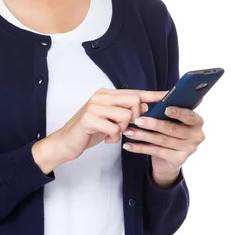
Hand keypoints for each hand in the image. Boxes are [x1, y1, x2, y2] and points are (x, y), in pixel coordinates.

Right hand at [32, 88, 167, 172]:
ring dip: (121, 129)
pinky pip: (114, 128)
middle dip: (134, 117)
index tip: (169, 94)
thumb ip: (125, 111)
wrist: (66, 142)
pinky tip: (104, 138)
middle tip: (124, 126)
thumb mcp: (111, 119)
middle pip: (133, 101)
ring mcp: (94, 106)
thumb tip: (145, 107)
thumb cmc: (90, 131)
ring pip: (125, 116)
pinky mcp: (89, 119)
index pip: (134, 92)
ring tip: (111, 133)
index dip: (153, 94)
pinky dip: (112, 137)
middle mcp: (100, 96)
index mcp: (106, 94)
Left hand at [122, 106, 204, 184]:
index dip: (178, 112)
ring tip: (128, 131)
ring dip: (143, 135)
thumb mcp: (172, 119)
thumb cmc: (170, 131)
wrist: (169, 158)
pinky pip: (156, 151)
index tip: (165, 108)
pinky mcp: (177, 160)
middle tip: (137, 120)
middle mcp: (196, 136)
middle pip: (173, 129)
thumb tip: (164, 94)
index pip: (190, 116)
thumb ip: (170, 107)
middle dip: (153, 124)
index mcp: (197, 122)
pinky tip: (129, 145)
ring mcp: (188, 149)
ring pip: (162, 140)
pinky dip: (140, 148)